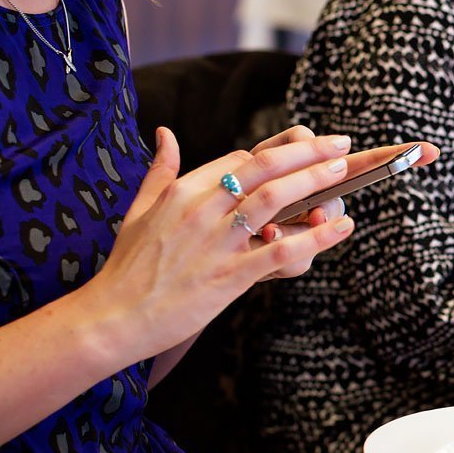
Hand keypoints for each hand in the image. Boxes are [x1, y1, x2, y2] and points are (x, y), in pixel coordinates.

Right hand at [87, 125, 437, 359]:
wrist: (110, 319)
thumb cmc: (127, 268)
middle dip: (306, 152)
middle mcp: (201, 210)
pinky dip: (315, 238)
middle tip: (340, 145)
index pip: (241, 159)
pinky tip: (343, 228)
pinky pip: (280, 253)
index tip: (305, 146)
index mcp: (183, 192)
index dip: (278, 152)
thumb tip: (165, 133)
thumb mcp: (138, 211)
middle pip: (263, 168)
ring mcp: (217, 243)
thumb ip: (159, 171)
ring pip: (274, 201)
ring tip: (342, 171)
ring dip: (314, 182)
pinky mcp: (229, 278)